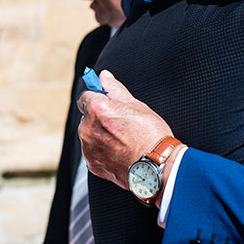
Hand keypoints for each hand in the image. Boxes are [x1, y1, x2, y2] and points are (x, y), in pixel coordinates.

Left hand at [77, 70, 172, 189]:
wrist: (157, 166)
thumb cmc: (150, 136)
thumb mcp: (135, 105)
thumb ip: (114, 88)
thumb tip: (104, 77)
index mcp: (96, 110)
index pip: (86, 96)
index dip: (98, 98)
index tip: (106, 102)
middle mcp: (87, 129)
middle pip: (88, 117)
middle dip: (100, 118)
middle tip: (121, 123)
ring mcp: (89, 148)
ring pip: (90, 135)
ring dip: (101, 135)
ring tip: (123, 139)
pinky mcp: (93, 164)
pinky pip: (94, 152)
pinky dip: (103, 151)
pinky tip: (120, 151)